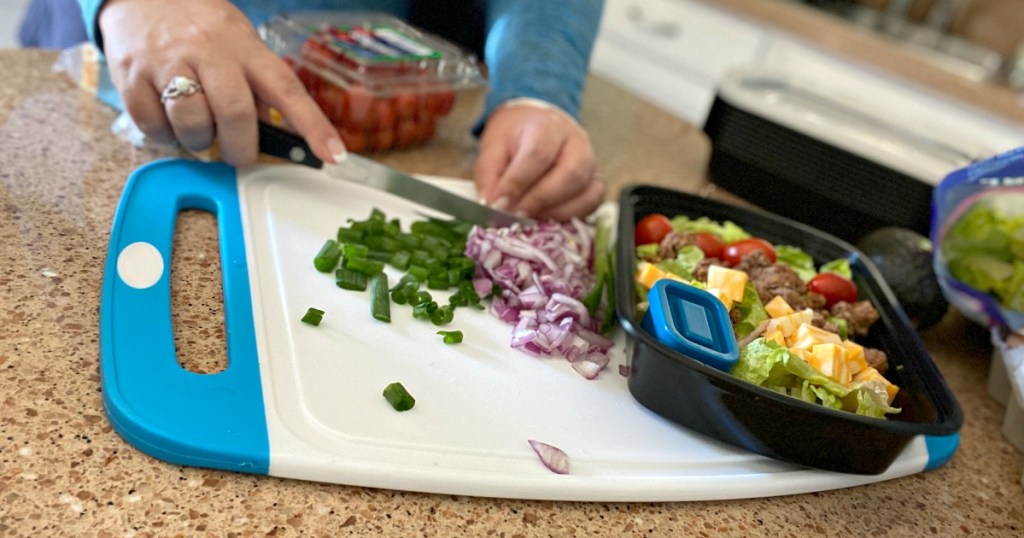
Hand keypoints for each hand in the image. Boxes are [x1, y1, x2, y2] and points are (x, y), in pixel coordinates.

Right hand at [98, 0, 344, 165]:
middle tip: (237, 154)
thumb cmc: (198, 27)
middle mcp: (209, 51)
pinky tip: (169, 121)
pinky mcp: (133, 76)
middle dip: (240, 148)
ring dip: (199, 143)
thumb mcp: (238, 43)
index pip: (288, 89)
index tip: (333, 155)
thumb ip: (257, 84)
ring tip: (198, 131)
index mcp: (245, 46)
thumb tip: (275, 131)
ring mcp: (168, 62)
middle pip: (235, 113)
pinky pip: (154, 126)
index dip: (313, 126)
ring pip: (192, 124)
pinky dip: (165, 136)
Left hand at [474, 104, 603, 220]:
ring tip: (529, 220)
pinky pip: (592, 202)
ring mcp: (591, 162)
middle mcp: (576, 142)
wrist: (537, 124)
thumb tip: (489, 205)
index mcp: (547, 126)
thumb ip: (489, 175)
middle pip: (569, 173)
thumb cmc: (515, 137)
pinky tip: (548, 220)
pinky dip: (571, 216)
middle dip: (539, 200)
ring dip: (555, 212)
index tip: (497, 205)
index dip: (517, 183)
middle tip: (514, 217)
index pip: (538, 155)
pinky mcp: (596, 181)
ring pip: (586, 191)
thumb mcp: (493, 147)